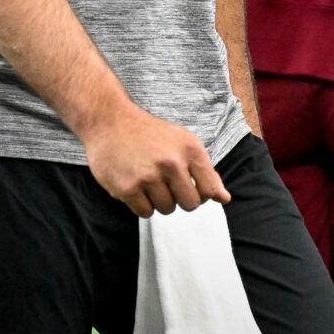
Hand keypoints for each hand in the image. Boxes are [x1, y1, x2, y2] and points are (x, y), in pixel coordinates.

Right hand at [83, 100, 229, 217]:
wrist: (108, 120)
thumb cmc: (149, 133)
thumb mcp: (182, 142)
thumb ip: (205, 171)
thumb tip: (224, 199)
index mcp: (189, 150)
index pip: (210, 190)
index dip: (201, 193)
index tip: (188, 184)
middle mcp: (171, 163)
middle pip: (190, 204)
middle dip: (179, 198)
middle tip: (164, 183)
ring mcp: (148, 177)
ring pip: (167, 209)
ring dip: (159, 200)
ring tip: (147, 181)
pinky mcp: (127, 188)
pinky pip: (145, 212)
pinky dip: (142, 204)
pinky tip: (135, 185)